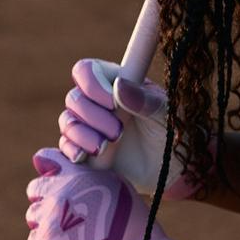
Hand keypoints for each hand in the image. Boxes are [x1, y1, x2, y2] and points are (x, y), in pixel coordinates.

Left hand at [26, 148, 180, 239]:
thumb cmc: (130, 218)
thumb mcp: (115, 183)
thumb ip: (86, 175)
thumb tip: (66, 174)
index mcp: (74, 177)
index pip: (45, 158)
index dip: (50, 167)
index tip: (58, 176)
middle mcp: (56, 197)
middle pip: (35, 190)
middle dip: (46, 196)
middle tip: (66, 209)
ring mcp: (47, 225)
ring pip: (34, 218)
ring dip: (46, 222)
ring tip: (69, 231)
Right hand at [58, 58, 206, 199]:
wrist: (172, 169)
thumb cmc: (174, 132)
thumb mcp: (167, 114)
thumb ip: (146, 100)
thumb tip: (119, 85)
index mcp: (118, 82)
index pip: (87, 70)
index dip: (91, 84)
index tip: (112, 102)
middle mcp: (99, 102)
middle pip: (74, 98)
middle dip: (94, 117)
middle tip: (118, 132)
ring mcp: (90, 126)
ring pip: (67, 121)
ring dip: (84, 135)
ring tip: (107, 147)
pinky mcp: (85, 150)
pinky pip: (65, 146)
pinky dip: (73, 150)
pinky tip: (89, 156)